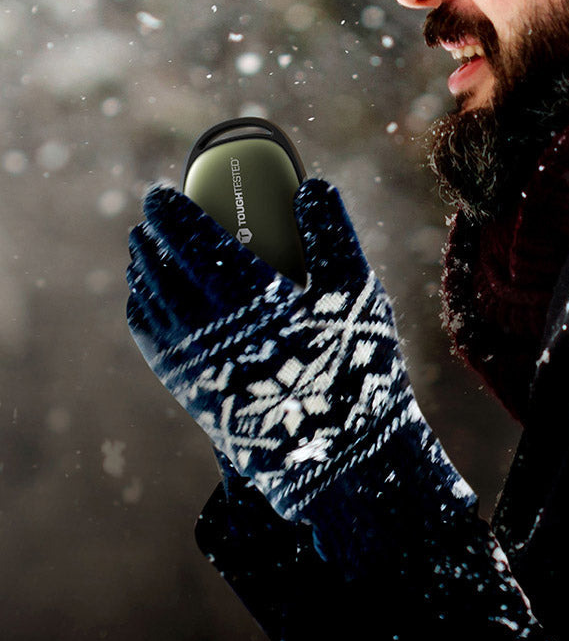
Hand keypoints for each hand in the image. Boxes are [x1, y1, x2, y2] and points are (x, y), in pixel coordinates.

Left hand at [126, 179, 473, 551]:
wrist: (340, 456)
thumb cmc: (353, 364)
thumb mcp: (355, 291)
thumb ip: (332, 232)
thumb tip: (312, 183)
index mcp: (248, 298)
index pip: (193, 241)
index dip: (172, 212)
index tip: (160, 192)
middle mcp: (209, 330)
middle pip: (163, 270)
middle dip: (152, 236)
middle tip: (152, 214)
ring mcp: (194, 365)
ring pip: (152, 305)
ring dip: (143, 269)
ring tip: (146, 250)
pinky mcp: (192, 393)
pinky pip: (152, 342)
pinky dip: (142, 311)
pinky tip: (146, 302)